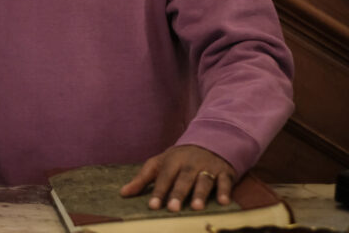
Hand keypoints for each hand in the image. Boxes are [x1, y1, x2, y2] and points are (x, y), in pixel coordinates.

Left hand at [119, 145, 235, 211]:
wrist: (209, 140)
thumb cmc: (179, 158)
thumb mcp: (160, 163)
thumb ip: (142, 179)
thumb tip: (123, 193)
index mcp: (173, 161)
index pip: (164, 177)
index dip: (158, 192)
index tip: (153, 206)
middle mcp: (190, 164)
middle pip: (184, 179)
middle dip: (178, 193)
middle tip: (173, 208)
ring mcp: (208, 168)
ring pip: (204, 180)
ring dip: (201, 194)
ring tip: (196, 208)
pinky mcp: (224, 172)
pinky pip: (225, 181)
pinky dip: (225, 191)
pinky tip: (224, 202)